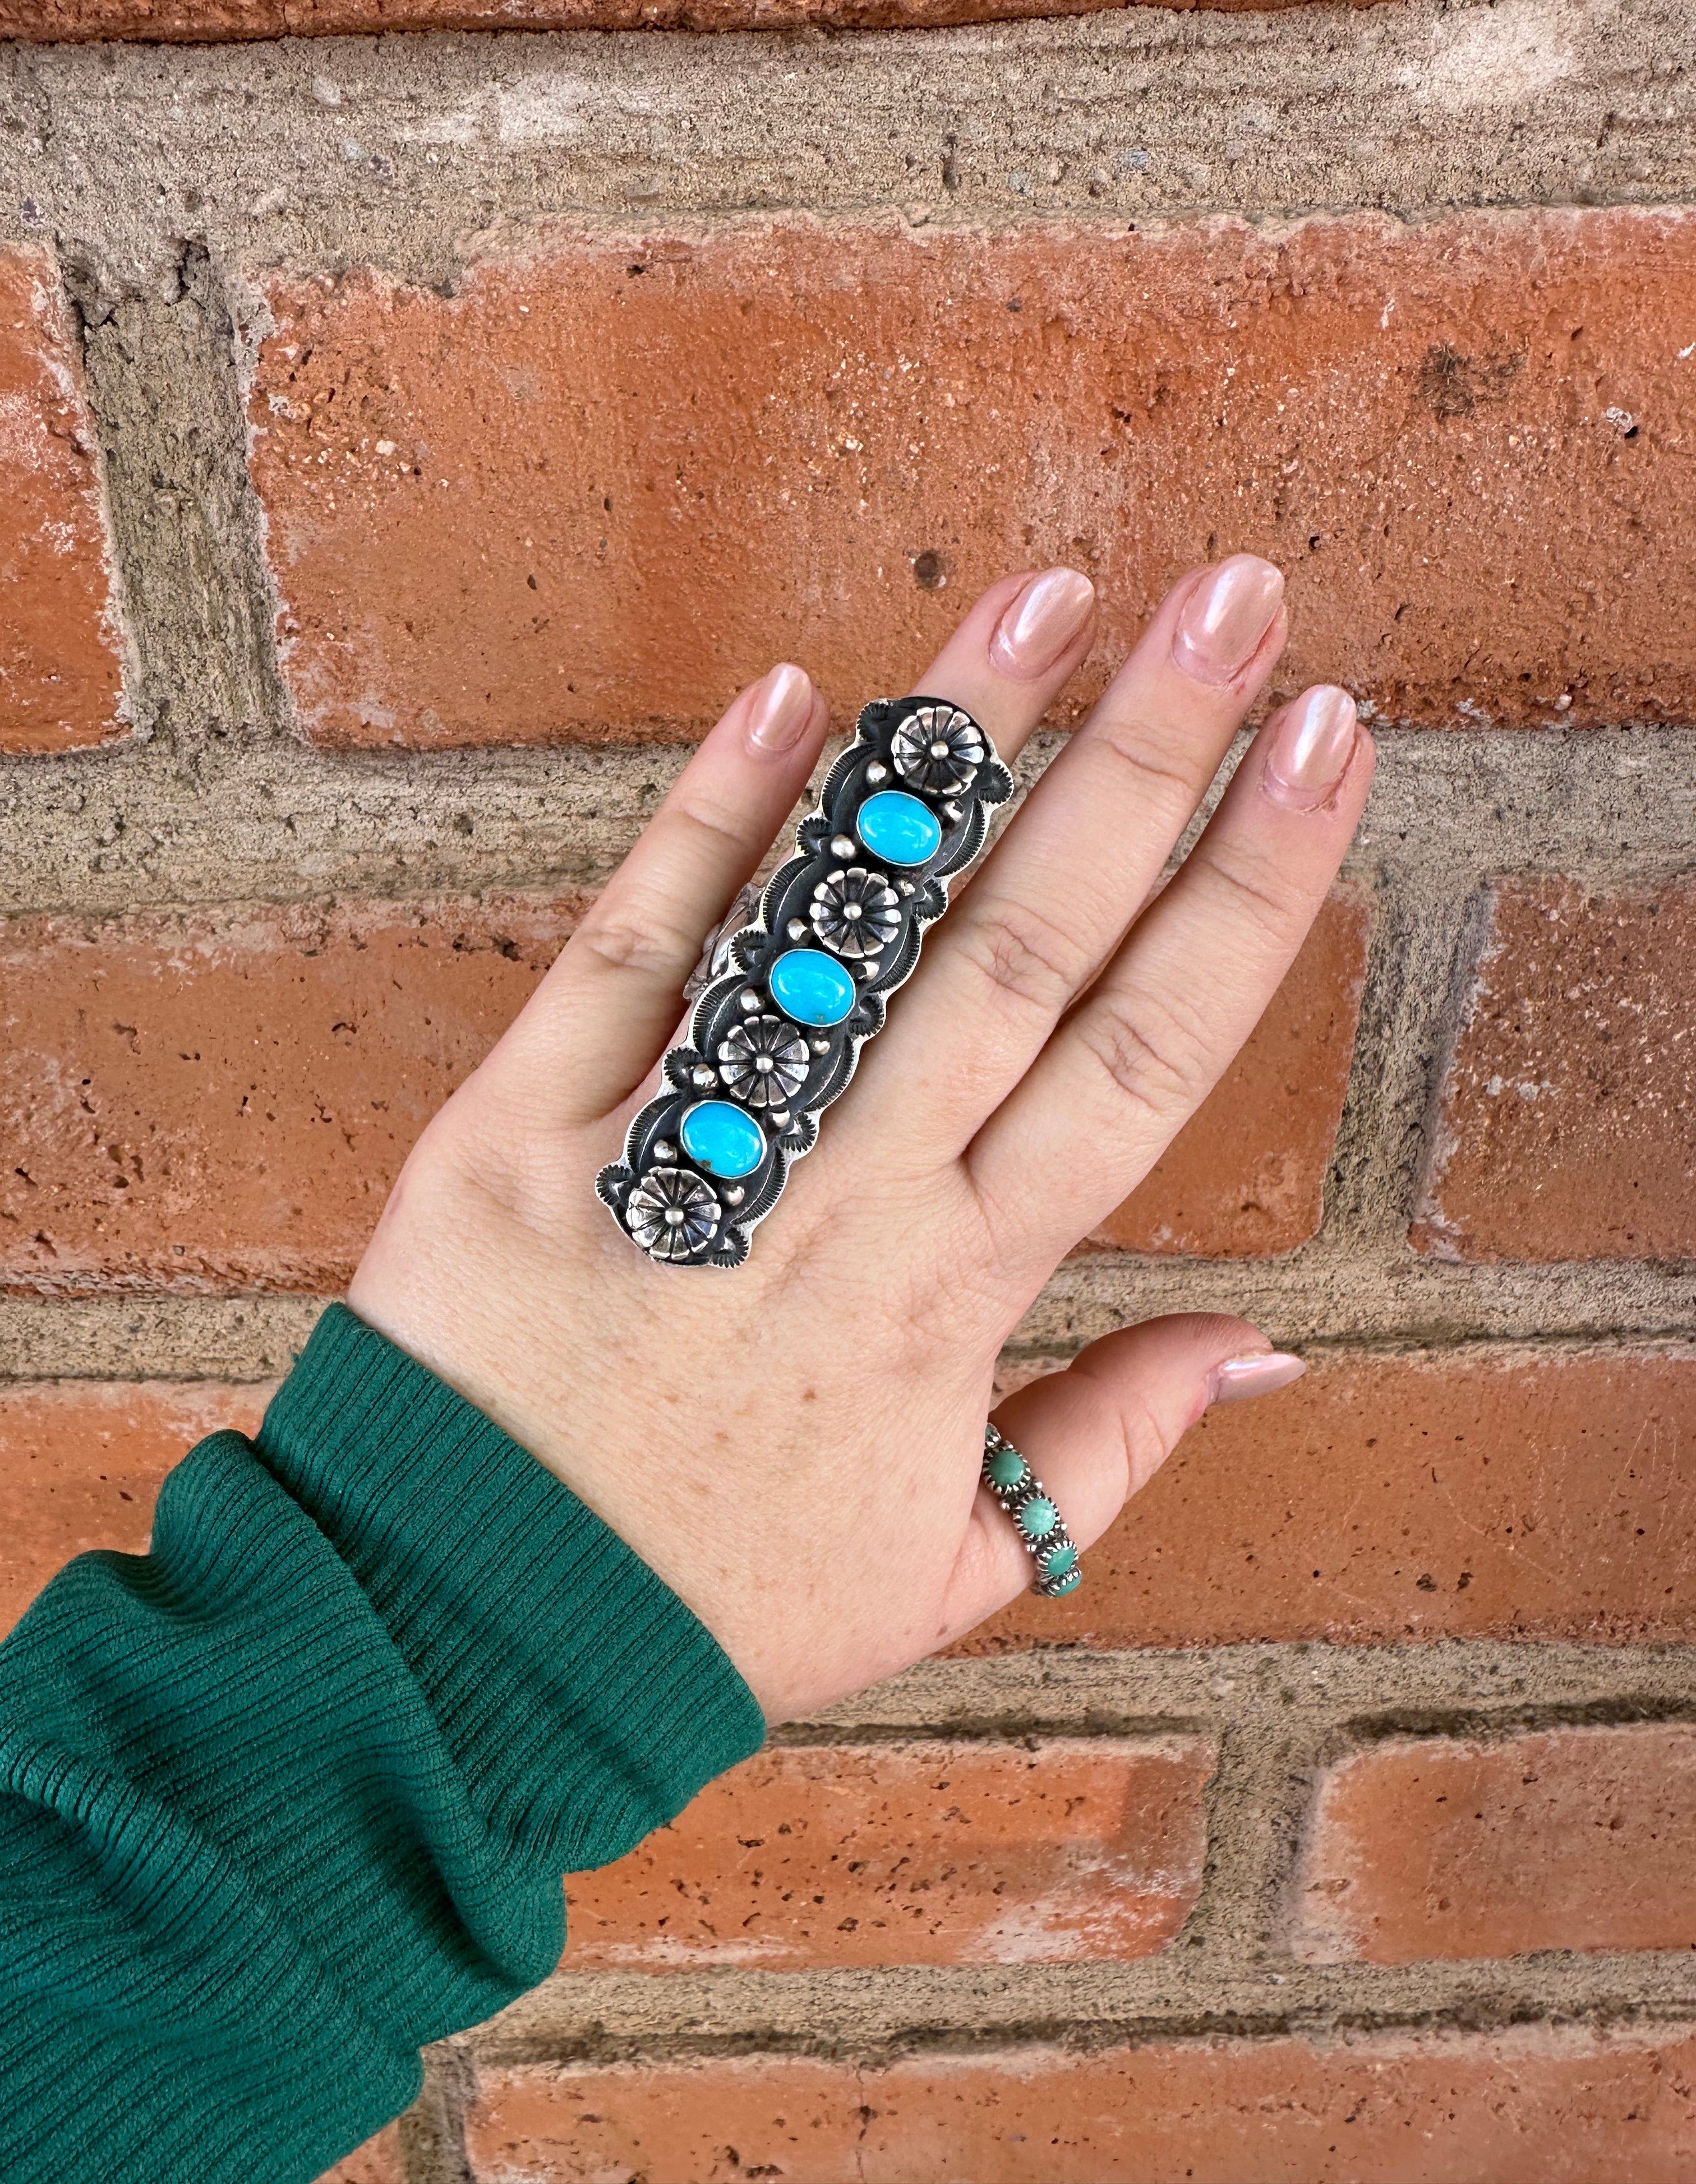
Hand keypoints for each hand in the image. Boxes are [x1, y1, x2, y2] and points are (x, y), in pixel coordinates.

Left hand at [349, 557, 1371, 1720]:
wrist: (464, 1654)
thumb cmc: (714, 1607)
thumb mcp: (948, 1572)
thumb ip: (1112, 1446)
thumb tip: (1267, 1351)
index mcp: (955, 1296)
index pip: (1142, 1058)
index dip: (1246, 893)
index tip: (1326, 751)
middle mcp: (841, 1200)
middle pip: (1022, 948)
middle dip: (1146, 759)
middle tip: (1235, 599)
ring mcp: (682, 1153)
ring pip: (843, 922)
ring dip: (951, 750)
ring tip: (1046, 593)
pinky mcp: (521, 1130)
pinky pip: (628, 957)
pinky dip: (706, 827)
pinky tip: (792, 699)